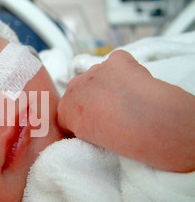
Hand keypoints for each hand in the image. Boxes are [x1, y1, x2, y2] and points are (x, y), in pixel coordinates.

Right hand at [57, 50, 194, 171]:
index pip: (69, 111)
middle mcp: (74, 87)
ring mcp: (94, 71)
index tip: (97, 125)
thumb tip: (97, 126)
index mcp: (64, 110)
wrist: (137, 120)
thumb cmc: (116, 137)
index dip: (84, 118)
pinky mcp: (115, 60)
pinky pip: (118, 60)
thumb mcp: (90, 141)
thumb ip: (86, 129)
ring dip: (110, 84)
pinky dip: (126, 68)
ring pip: (99, 75)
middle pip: (82, 90)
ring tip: (128, 100)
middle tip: (113, 113)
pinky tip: (135, 83)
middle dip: (94, 98)